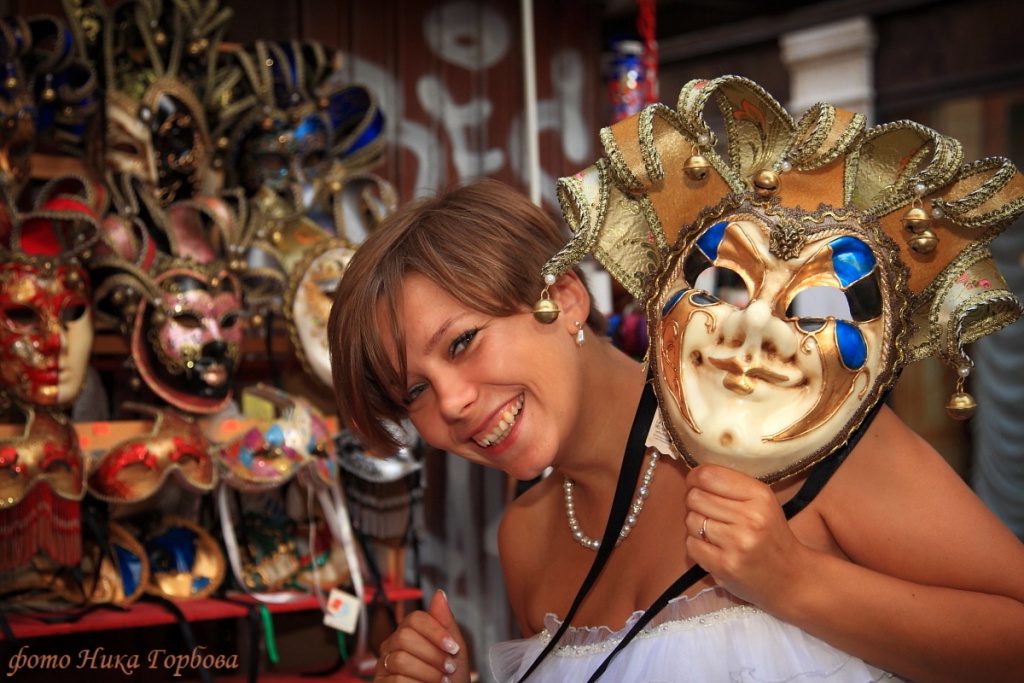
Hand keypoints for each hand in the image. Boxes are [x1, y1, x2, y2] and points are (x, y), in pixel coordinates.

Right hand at [375, 589, 470, 681]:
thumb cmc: (450, 679)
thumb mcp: (455, 651)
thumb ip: (446, 623)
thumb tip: (439, 593)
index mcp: (409, 633)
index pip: (414, 619)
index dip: (436, 631)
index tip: (453, 648)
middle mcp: (392, 647)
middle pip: (405, 637)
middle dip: (433, 654)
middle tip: (449, 667)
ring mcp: (383, 666)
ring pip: (400, 660)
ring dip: (428, 673)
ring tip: (442, 681)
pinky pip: (396, 680)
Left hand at [683, 464, 808, 610]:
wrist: (791, 577)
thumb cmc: (771, 535)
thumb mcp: (762, 502)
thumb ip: (731, 486)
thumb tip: (694, 476)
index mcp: (760, 495)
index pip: (709, 475)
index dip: (695, 478)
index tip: (696, 484)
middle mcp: (750, 518)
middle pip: (695, 497)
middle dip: (696, 503)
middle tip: (709, 512)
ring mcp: (737, 543)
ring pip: (691, 520)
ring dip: (697, 525)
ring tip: (715, 533)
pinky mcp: (725, 566)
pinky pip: (691, 545)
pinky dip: (697, 546)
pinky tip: (713, 548)